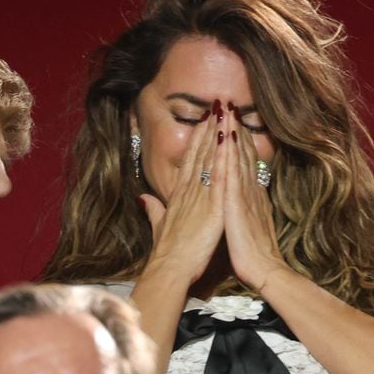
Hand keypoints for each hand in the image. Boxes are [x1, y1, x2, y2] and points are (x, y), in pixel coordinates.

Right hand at [138, 101, 227, 285]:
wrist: (170, 269)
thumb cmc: (166, 252)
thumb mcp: (159, 225)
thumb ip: (152, 209)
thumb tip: (142, 196)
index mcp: (180, 194)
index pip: (191, 160)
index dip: (198, 139)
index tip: (205, 120)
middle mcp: (190, 191)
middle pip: (201, 153)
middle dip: (209, 128)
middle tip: (217, 105)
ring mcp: (201, 197)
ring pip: (211, 159)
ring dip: (218, 134)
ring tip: (225, 112)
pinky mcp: (213, 208)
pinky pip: (221, 178)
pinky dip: (225, 158)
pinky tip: (231, 141)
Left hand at [223, 121, 291, 292]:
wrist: (265, 270)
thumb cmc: (253, 254)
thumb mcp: (246, 226)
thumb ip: (241, 211)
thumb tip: (235, 201)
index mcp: (248, 196)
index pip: (240, 163)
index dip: (235, 141)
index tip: (229, 121)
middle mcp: (250, 190)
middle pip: (240, 154)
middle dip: (234, 127)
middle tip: (228, 103)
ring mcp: (246, 194)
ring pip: (238, 157)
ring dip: (233, 131)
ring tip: (227, 108)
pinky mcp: (240, 203)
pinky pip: (235, 172)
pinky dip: (231, 153)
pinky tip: (228, 135)